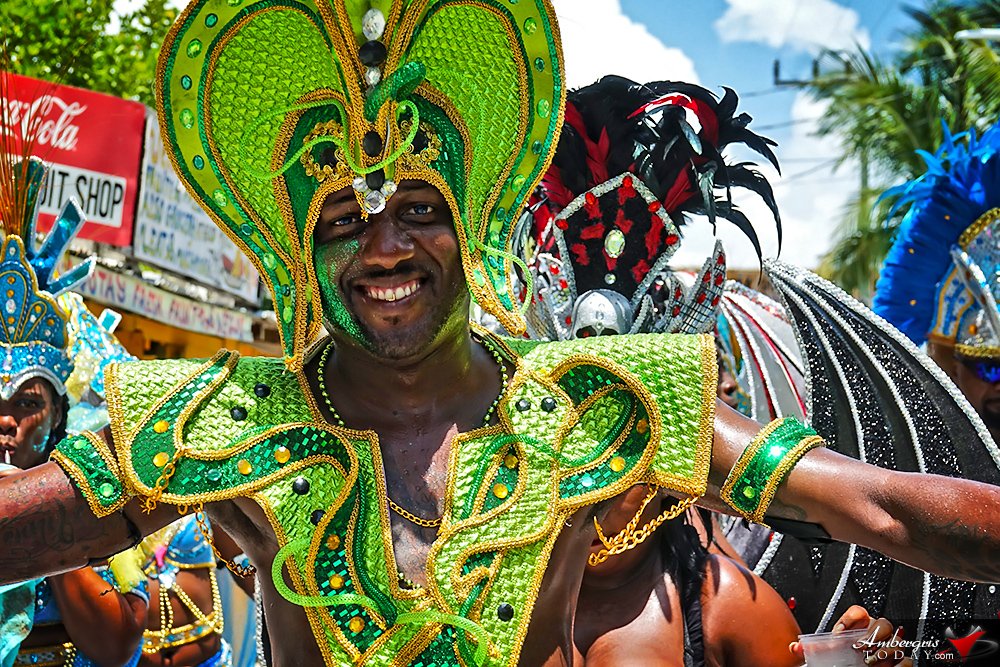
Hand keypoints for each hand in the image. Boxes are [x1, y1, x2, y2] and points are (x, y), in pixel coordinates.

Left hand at [788, 606, 911, 666]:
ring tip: (869, 660)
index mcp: (858, 627)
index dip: (850, 618)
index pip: (859, 611)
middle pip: (883, 624)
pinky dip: (899, 664)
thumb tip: (795, 648)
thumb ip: (813, 649)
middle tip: (859, 646)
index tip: (839, 632)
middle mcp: (875, 635)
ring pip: (897, 640)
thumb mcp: (827, 654)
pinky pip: (907, 659)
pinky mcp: (899, 663)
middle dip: (872, 634)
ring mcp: (889, 648)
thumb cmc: (842, 661)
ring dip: (884, 650)